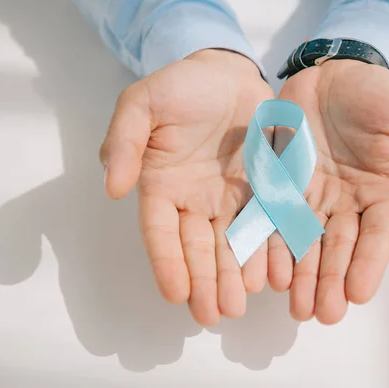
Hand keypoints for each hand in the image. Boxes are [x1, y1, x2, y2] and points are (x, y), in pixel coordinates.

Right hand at [100, 49, 273, 325]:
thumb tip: (113, 189)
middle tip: (213, 315)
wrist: (228, 73)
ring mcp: (232, 198)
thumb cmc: (181, 86)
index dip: (167, 263)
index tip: (176, 295)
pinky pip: (267, 222)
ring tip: (243, 301)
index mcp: (163, 186)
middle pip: (199, 248)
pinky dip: (270, 248)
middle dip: (206, 282)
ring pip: (234, 243)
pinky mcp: (265, 189)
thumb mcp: (142, 104)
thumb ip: (125, 142)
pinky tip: (275, 272)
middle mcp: (197, 201)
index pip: (161, 232)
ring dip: (237, 273)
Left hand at [270, 60, 388, 323]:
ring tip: (295, 305)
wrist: (332, 71)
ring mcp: (310, 195)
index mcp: (380, 193)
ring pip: (304, 241)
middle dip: (331, 281)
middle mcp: (345, 202)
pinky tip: (266, 269)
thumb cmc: (377, 93)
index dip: (369, 264)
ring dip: (300, 274)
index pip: (377, 235)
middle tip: (322, 314)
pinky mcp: (279, 183)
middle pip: (338, 248)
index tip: (359, 293)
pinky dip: (270, 243)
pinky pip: (273, 216)